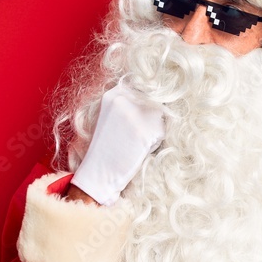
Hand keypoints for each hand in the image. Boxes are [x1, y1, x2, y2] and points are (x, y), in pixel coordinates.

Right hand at [70, 83, 164, 205]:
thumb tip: (155, 93)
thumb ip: (127, 103)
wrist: (99, 173)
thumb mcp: (109, 116)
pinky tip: (138, 149)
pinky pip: (161, 132)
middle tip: (132, 136)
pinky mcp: (148, 129)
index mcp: (113, 94)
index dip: (143, 106)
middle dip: (149, 118)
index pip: (143, 89)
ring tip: (135, 142)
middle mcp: (125, 99)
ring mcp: (137, 113)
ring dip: (154, 129)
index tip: (135, 122)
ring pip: (160, 116)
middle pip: (153, 102)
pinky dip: (155, 142)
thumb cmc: (106, 148)